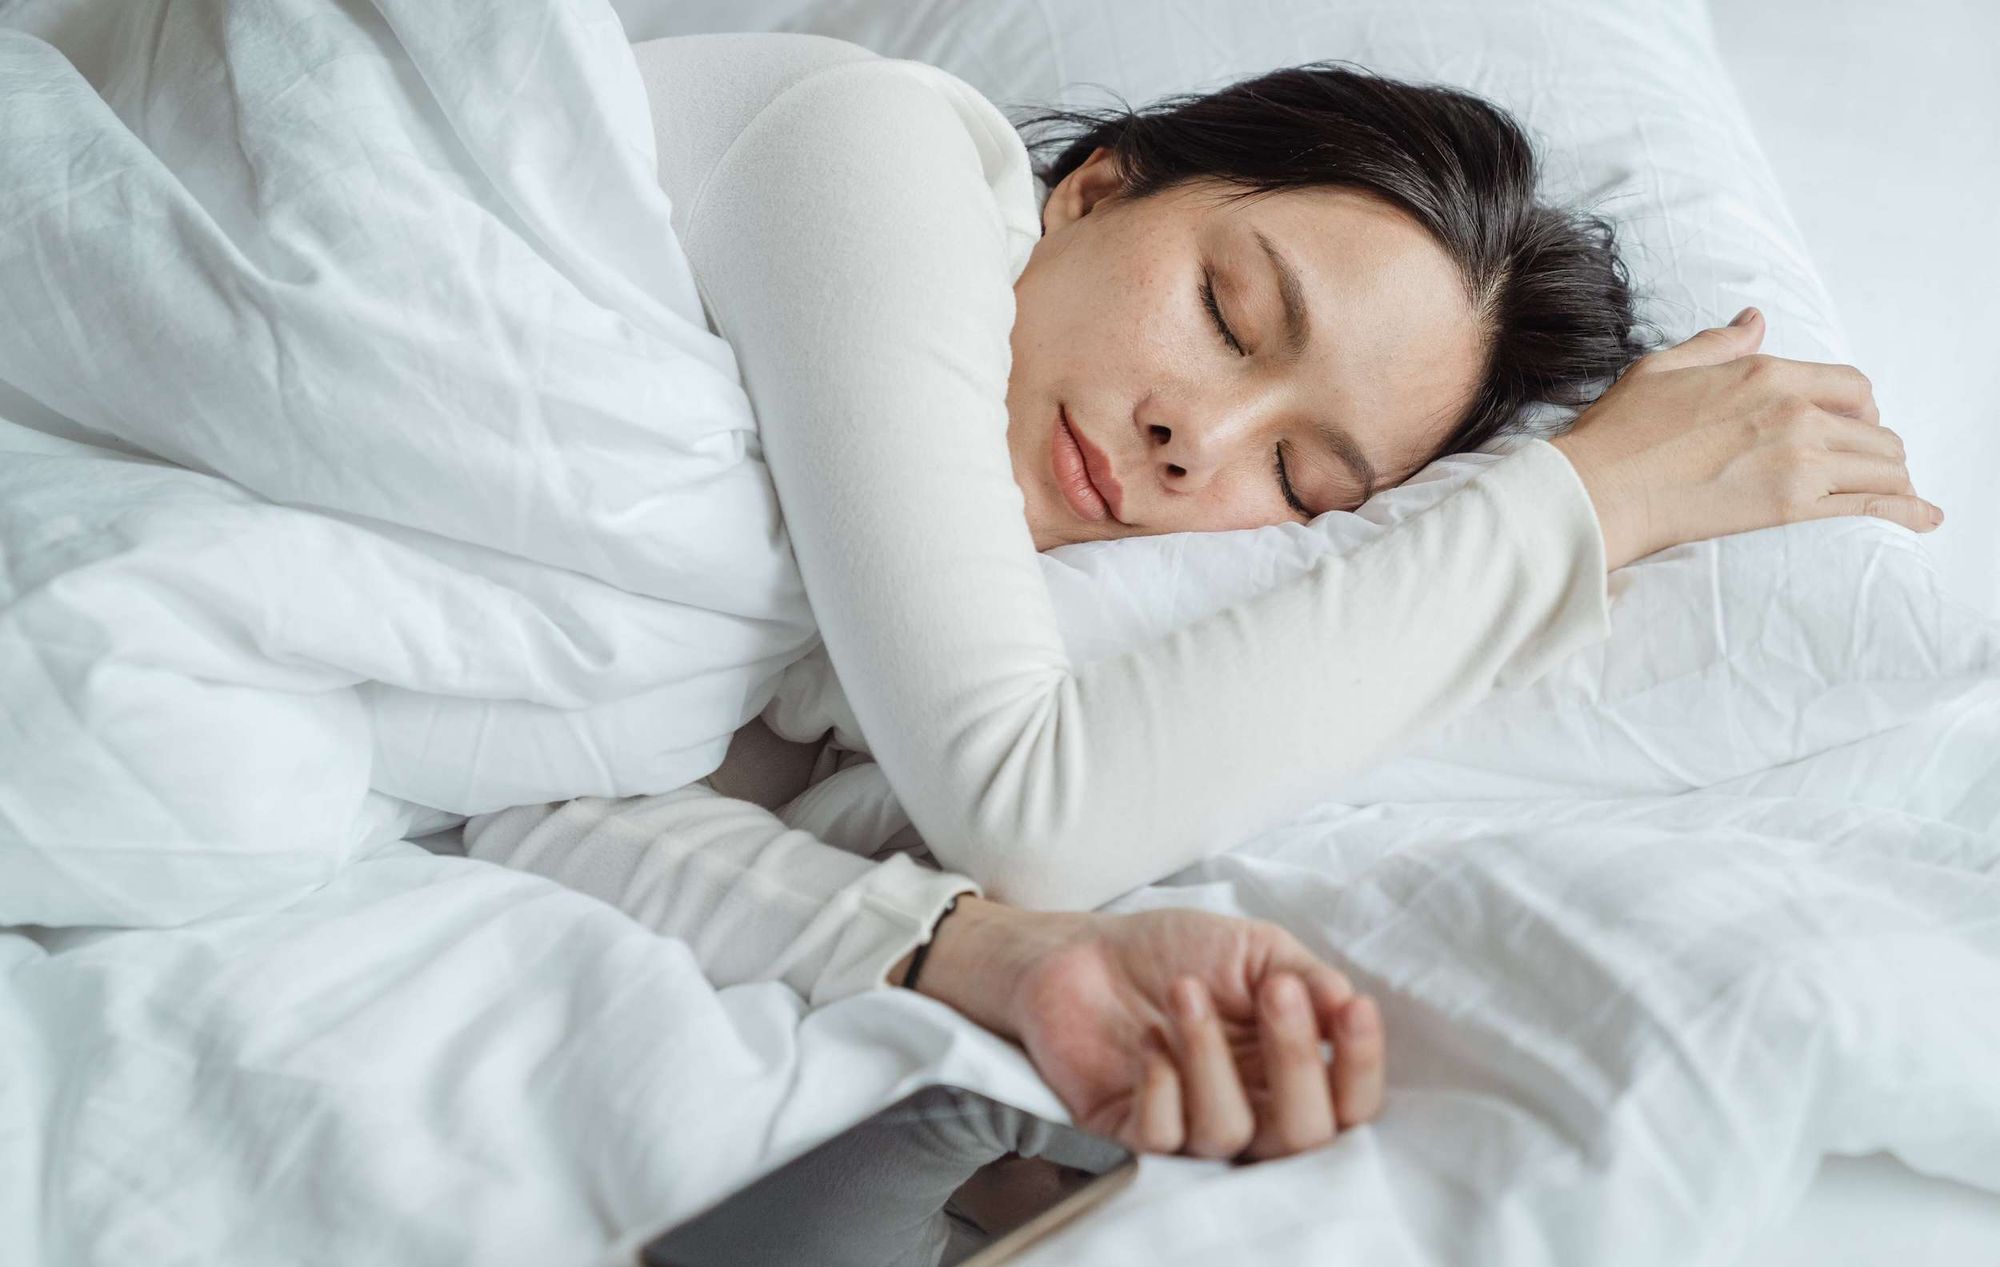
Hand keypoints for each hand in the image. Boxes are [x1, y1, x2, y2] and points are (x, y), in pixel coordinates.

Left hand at [900, 897, 1384, 1159]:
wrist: (1081, 950)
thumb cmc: (1174, 951)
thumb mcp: (1255, 950)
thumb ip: (1307, 978)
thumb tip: (1347, 1004)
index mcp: (1288, 1072)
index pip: (1348, 1102)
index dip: (1360, 1066)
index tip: (1351, 1009)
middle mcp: (1249, 1109)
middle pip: (1302, 1136)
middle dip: (1296, 1060)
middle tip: (1274, 991)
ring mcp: (1190, 1127)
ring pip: (1228, 1133)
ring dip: (1210, 1056)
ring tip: (1184, 991)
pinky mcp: (1130, 1132)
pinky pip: (1162, 1139)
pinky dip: (1160, 1087)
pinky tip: (1149, 1040)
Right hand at [1549, 307, 1940, 569]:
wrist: (1601, 490)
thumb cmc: (1620, 432)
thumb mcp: (1665, 367)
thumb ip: (1718, 344)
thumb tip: (1754, 322)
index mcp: (1766, 372)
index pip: (1851, 385)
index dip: (1861, 406)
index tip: (1852, 424)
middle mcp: (1795, 411)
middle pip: (1874, 427)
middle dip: (1875, 446)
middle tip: (1862, 465)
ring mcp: (1799, 460)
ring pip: (1882, 465)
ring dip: (1889, 479)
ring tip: (1891, 494)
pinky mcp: (1791, 507)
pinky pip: (1870, 505)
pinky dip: (1905, 511)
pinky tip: (1925, 518)